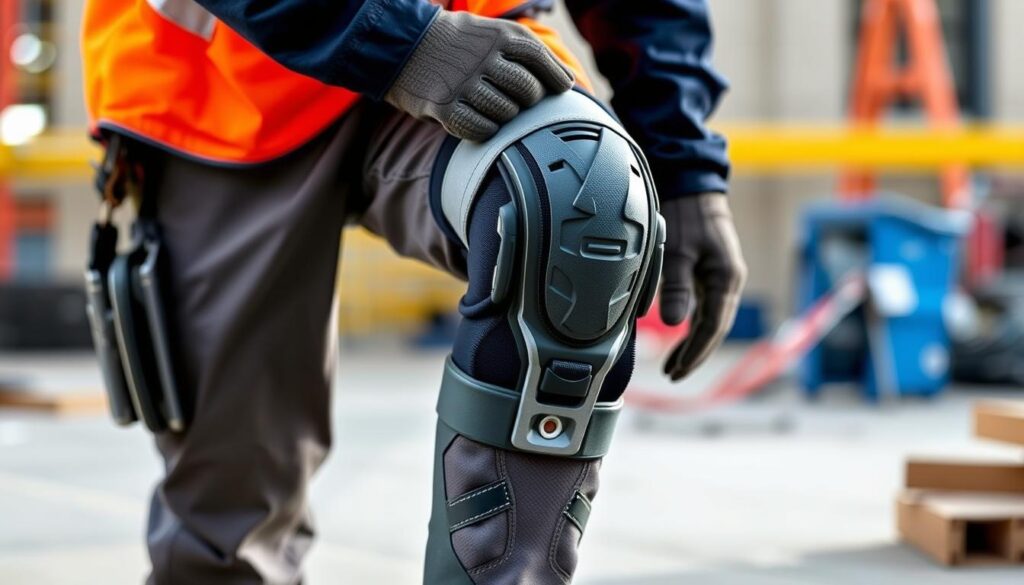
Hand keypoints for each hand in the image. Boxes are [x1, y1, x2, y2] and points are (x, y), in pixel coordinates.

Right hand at [384, 10, 573, 141]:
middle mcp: (484, 58)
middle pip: (529, 92)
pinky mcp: (447, 108)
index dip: (556, 78)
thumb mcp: (494, 33)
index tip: (560, 89)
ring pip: (508, 113)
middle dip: (528, 99)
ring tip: (491, 104)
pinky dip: (487, 129)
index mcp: (500, 36)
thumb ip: (529, 52)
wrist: (405, 46)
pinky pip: (484, 130)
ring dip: (506, 114)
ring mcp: (465, 84)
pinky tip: (479, 118)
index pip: (540, 61)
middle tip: (515, 97)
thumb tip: (568, 80)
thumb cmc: (460, 45)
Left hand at [660, 193, 746, 380]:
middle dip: (695, 354)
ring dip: (693, 344)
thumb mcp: (677, 251)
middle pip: (715, 329)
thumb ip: (677, 287)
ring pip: (709, 320)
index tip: (679, 370)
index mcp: (726, 278)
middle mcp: (728, 281)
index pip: (713, 326)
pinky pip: (704, 308)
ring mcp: (720, 278)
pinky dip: (692, 326)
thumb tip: (675, 324)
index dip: (696, 352)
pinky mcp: (710, 273)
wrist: (692, 186)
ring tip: (673, 365)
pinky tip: (679, 337)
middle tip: (673, 375)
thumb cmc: (685, 215)